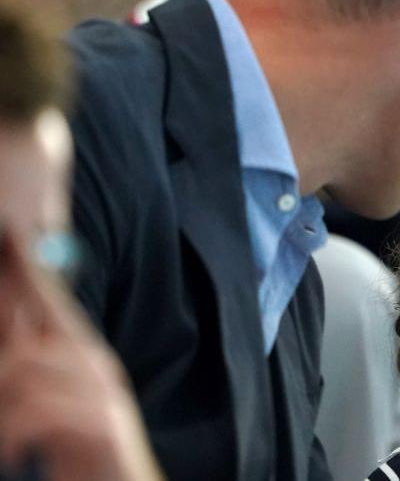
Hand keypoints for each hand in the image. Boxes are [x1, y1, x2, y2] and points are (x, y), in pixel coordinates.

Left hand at [0, 230, 161, 480]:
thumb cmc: (84, 453)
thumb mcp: (55, 407)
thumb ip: (36, 374)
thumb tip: (12, 352)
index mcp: (85, 357)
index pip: (53, 302)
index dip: (31, 269)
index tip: (13, 235)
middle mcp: (96, 367)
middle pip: (34, 334)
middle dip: (4, 335)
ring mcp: (101, 394)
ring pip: (26, 374)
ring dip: (2, 407)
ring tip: (4, 438)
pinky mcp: (99, 425)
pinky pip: (39, 413)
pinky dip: (15, 433)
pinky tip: (14, 454)